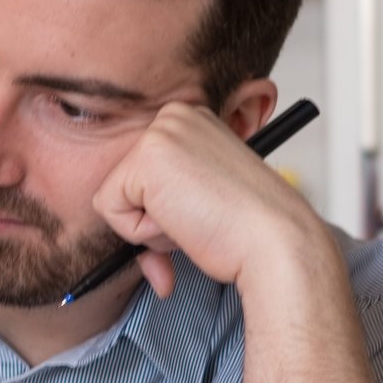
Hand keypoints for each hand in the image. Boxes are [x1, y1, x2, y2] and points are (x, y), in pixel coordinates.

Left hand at [92, 101, 327, 298]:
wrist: (274, 241)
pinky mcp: (145, 159)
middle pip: (123, 184)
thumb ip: (167, 210)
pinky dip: (140, 232)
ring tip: (196, 218)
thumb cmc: (247, 229)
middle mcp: (173, 117)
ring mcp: (159, 133)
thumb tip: (152, 266)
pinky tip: (184, 221)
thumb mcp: (199, 203)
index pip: (140, 175)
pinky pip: (109, 210)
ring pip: (114, 198)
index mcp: (189, 122)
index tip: (203, 211)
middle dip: (152, 218)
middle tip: (200, 218)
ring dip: (148, 227)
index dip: (163, 209)